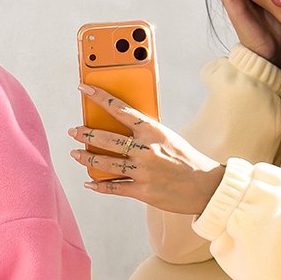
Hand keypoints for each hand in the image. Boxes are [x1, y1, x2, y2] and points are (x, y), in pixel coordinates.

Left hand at [69, 89, 225, 214]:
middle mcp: (146, 149)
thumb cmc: (187, 158)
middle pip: (106, 138)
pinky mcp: (143, 191)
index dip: (99, 97)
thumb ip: (145, 133)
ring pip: (105, 163)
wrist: (206, 186)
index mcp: (153, 130)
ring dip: (86, 158)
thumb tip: (120, 129)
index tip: (84, 88)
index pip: (120, 109)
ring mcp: (143, 171)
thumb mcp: (168, 137)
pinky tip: (89, 182)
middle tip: (74, 131)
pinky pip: (114, 188)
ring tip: (75, 154)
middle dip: (85, 133)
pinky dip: (99, 185)